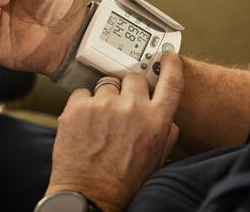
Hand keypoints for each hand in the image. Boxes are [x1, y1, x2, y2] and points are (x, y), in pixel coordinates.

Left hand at [46, 51, 183, 211]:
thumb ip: (166, 129)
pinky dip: (83, 104)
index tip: (167, 55)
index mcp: (156, 120)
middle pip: (134, 78)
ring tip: (101, 122)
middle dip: (129, 89)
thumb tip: (166, 110)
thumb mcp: (157, 156)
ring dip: (105, 98)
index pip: (171, 80)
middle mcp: (132, 108)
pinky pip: (83, 92)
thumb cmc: (124, 179)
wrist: (89, 195)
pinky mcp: (78, 108)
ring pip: (107, 84)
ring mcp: (103, 106)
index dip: (171, 64)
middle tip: (122, 107)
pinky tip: (85, 123)